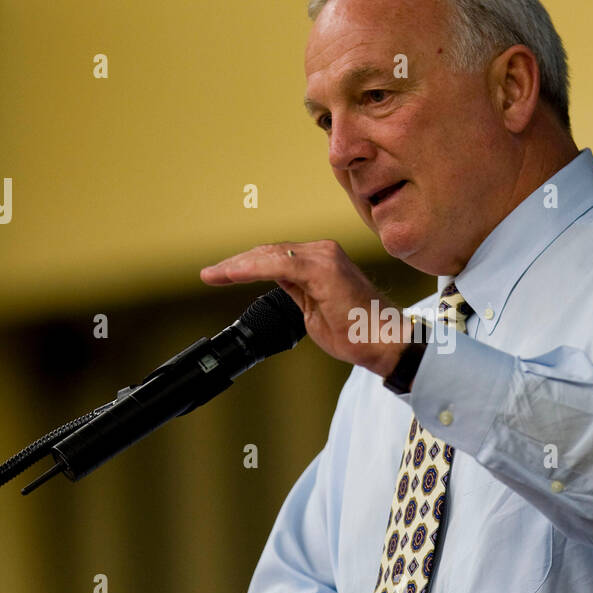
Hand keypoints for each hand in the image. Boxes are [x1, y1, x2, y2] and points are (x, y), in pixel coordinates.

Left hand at [200, 241, 409, 377]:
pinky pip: (280, 264)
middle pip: (269, 251)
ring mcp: (324, 258)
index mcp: (321, 260)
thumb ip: (295, 290)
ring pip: (270, 254)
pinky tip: (233, 274)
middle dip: (235, 263)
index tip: (220, 273)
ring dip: (237, 266)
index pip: (275, 256)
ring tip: (212, 274)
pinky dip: (252, 268)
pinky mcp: (323, 270)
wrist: (384, 342)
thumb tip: (275, 281)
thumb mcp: (313, 308)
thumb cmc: (356, 331)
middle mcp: (322, 252)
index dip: (245, 264)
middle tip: (209, 274)